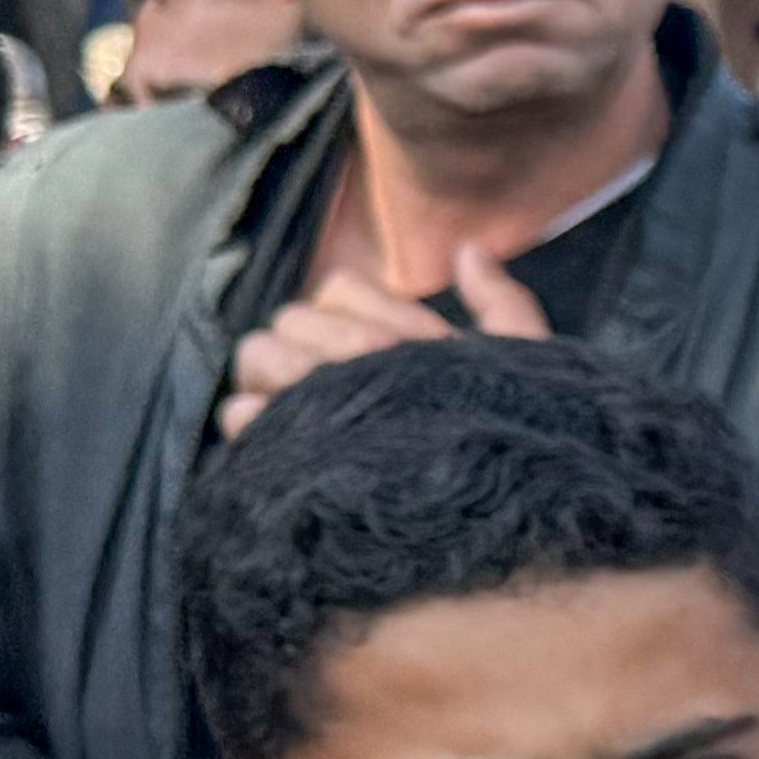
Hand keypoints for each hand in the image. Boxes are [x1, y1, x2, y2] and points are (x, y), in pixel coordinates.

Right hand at [219, 245, 544, 438]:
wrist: (492, 510)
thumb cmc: (509, 433)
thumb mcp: (519, 367)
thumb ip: (501, 304)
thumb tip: (470, 248)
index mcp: (380, 336)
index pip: (342, 291)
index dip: (376, 311)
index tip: (423, 347)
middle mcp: (331, 365)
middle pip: (293, 319)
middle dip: (337, 340)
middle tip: (381, 371)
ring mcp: (299, 407)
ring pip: (259, 355)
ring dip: (293, 367)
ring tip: (338, 398)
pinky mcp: (278, 454)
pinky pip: (239, 416)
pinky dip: (256, 414)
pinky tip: (290, 425)